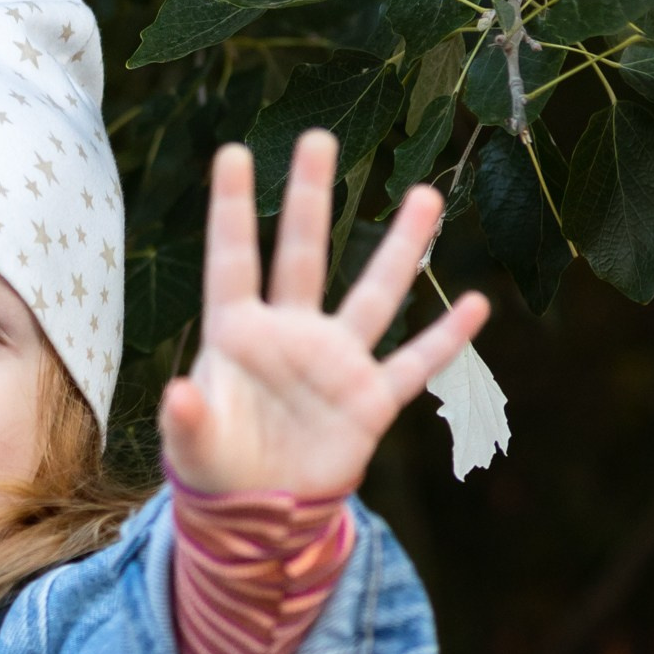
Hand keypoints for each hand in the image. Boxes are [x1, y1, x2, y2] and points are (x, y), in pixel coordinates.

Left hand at [160, 130, 489, 498]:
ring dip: (400, 247)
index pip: (234, 261)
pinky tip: (476, 305)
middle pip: (304, 255)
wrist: (259, 515)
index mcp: (239, 336)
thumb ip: (185, 419)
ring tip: (426, 195)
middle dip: (312, 198)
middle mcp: (291, 335)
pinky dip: (445, 339)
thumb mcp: (191, 446)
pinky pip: (414, 365)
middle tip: (320, 138)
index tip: (233, 152)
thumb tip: (177, 394)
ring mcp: (335, 363)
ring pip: (374, 294)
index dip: (234, 210)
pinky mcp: (369, 401)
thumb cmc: (216, 469)